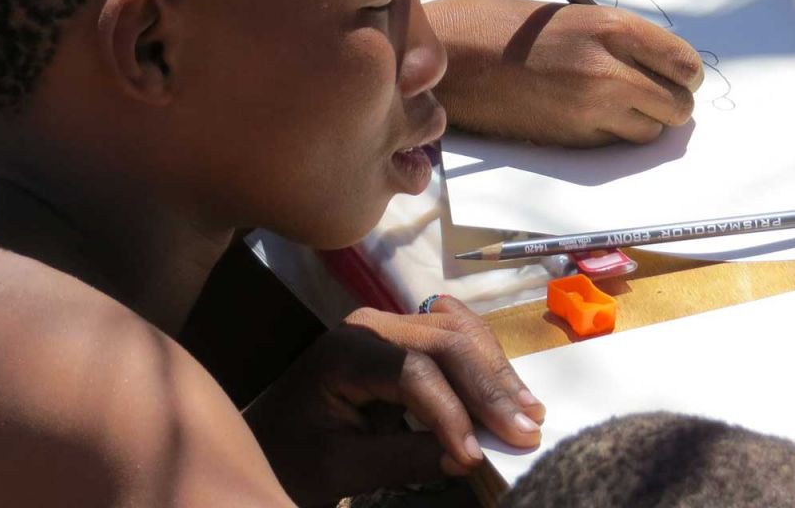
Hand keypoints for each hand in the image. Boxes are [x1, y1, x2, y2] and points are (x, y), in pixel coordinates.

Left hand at [243, 297, 544, 504]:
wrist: (266, 442)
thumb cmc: (292, 457)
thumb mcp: (340, 469)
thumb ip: (401, 459)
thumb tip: (465, 456)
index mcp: (348, 351)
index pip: (415, 371)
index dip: (451, 412)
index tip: (474, 456)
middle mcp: (372, 325)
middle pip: (446, 341)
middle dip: (489, 386)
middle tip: (526, 430)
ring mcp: (390, 328)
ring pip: (458, 333)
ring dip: (495, 373)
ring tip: (528, 413)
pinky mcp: (404, 341)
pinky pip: (454, 339)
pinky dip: (484, 364)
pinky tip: (508, 392)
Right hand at [425, 0, 701, 144]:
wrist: (454, 56)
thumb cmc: (505, 26)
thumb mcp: (572, 15)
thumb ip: (616, 39)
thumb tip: (656, 64)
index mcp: (611, 28)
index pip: (683, 62)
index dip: (684, 73)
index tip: (678, 75)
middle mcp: (608, 70)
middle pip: (677, 105)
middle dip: (669, 103)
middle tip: (652, 95)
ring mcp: (590, 109)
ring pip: (651, 132)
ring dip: (642, 123)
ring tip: (615, 105)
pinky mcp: (570, 139)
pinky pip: (614, 144)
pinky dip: (610, 135)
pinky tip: (585, 115)